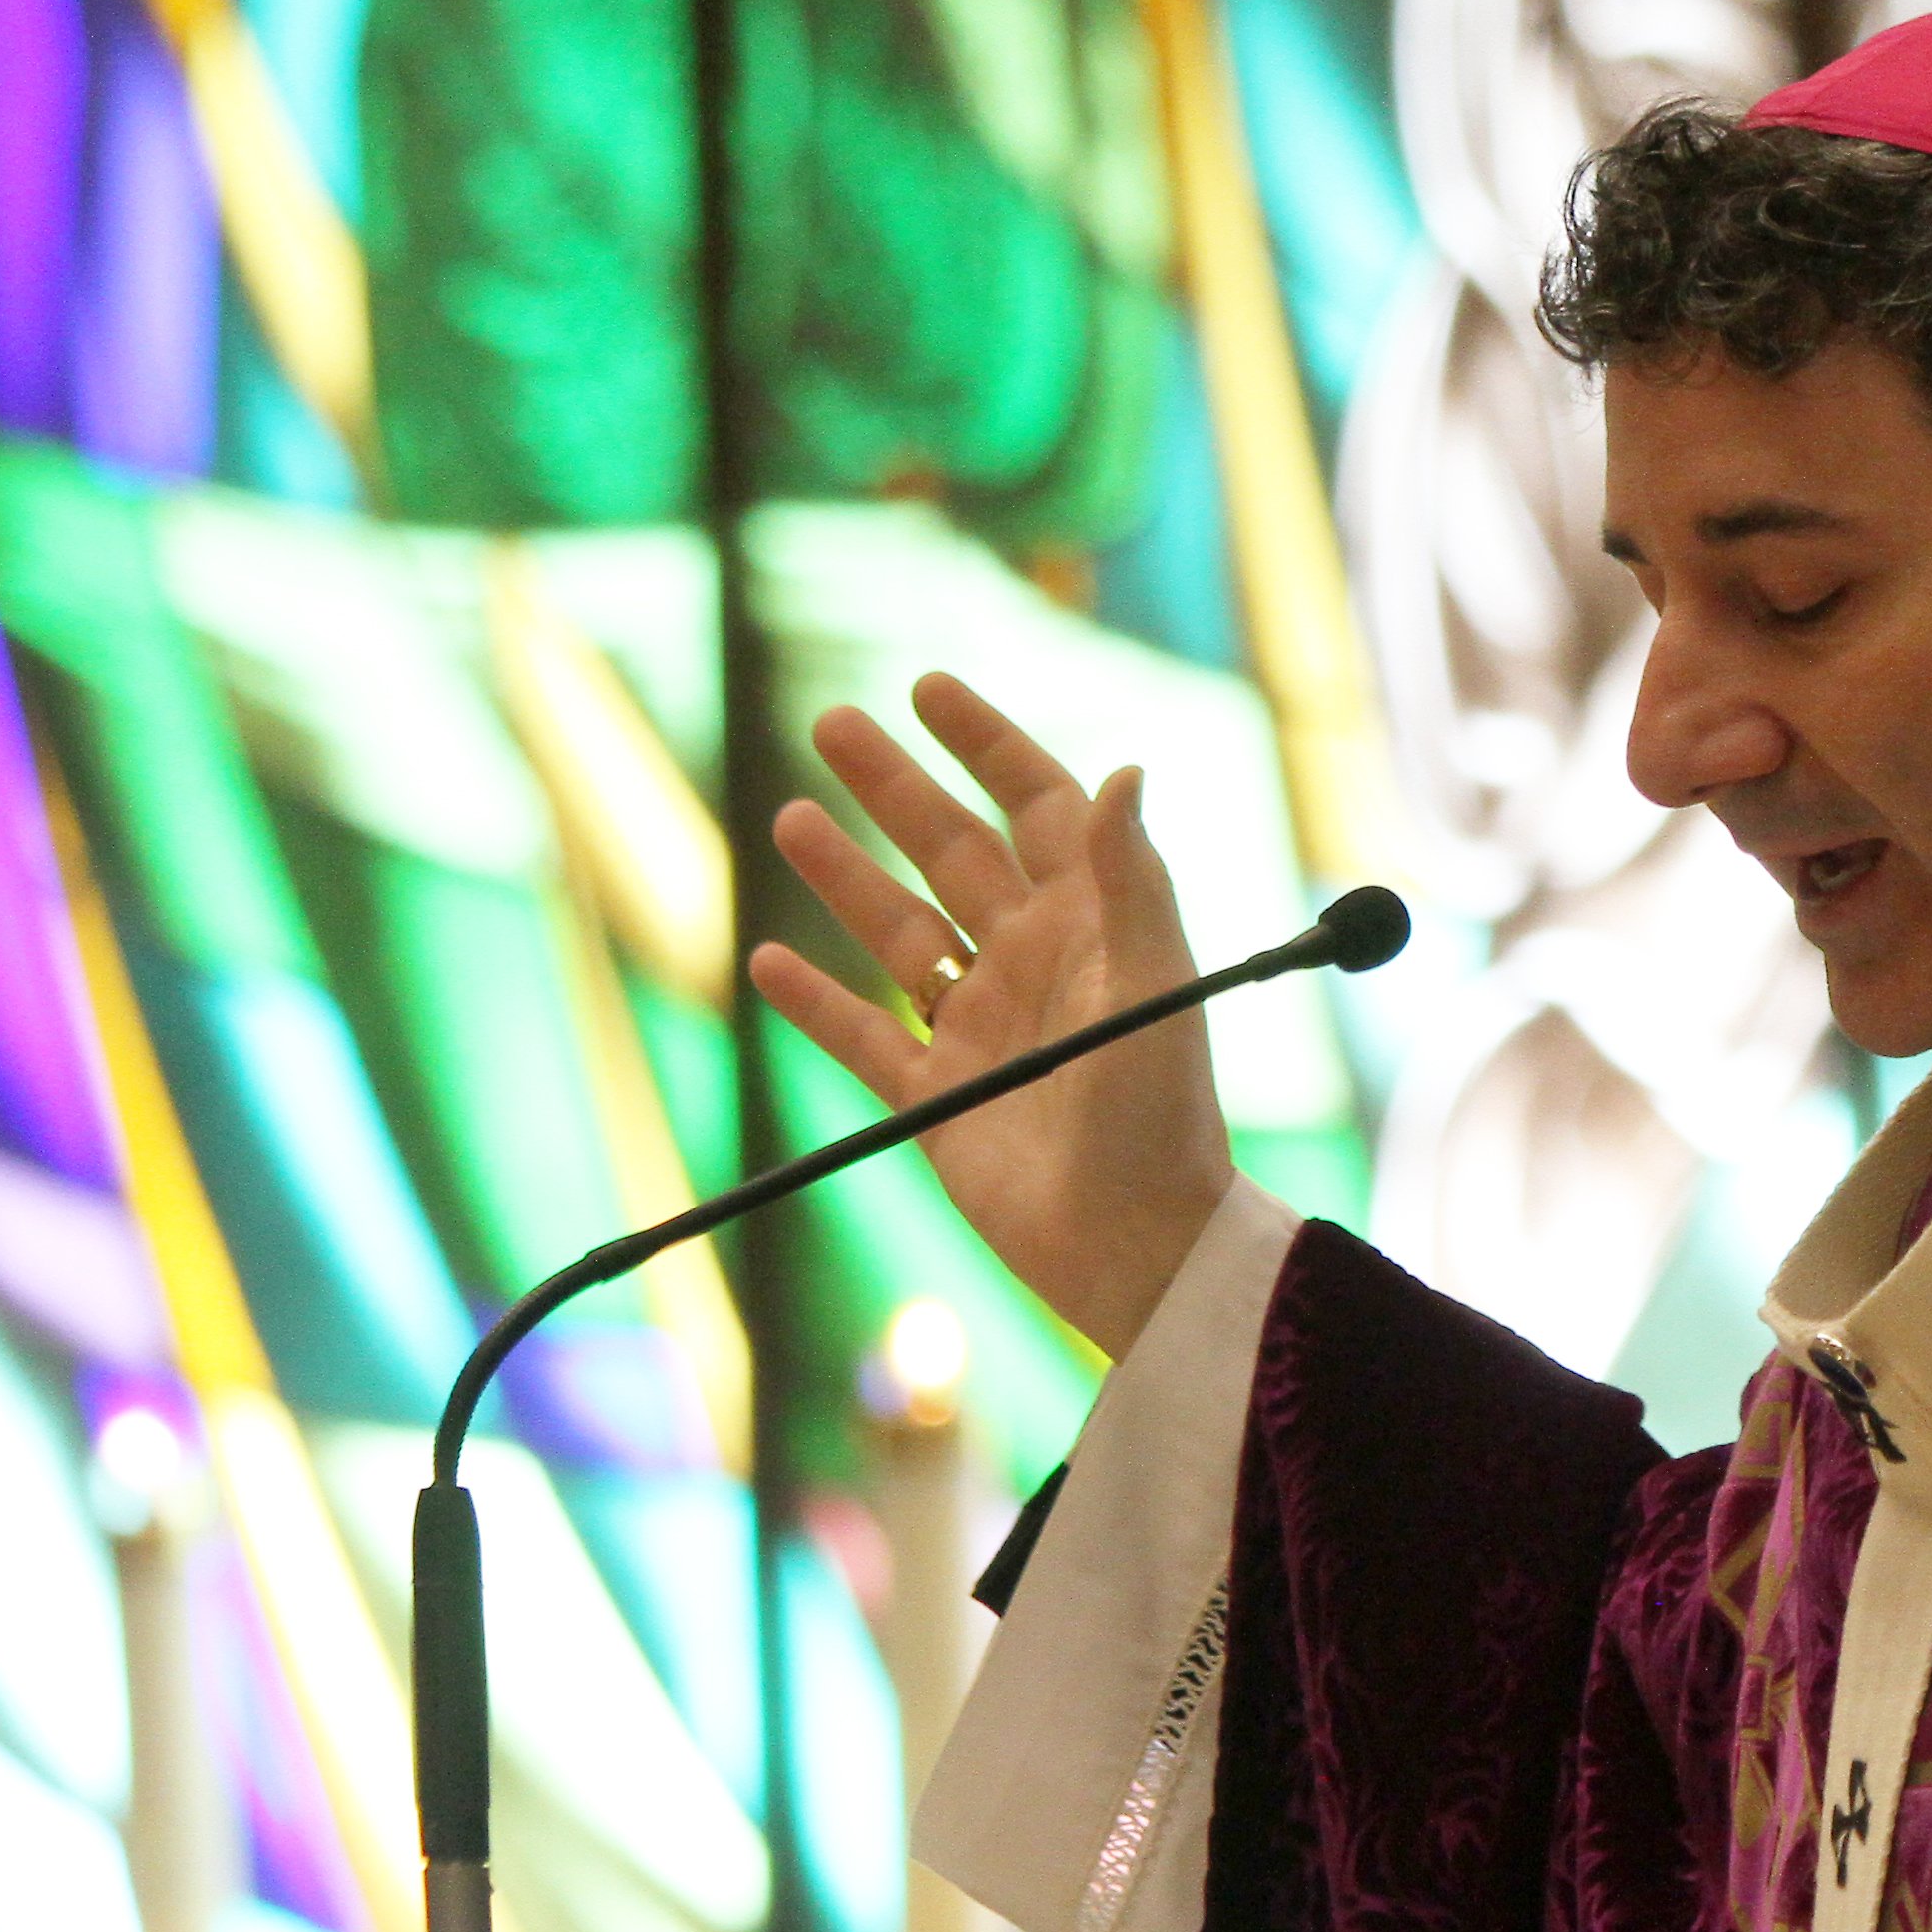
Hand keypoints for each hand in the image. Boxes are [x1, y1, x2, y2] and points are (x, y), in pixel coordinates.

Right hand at [748, 673, 1234, 1358]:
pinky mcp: (937, 1098)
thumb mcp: (1153, 984)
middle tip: (831, 721)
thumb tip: (1123, 770)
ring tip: (791, 816)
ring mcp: (982, 1027)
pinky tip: (769, 958)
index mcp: (1094, 923)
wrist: (1132, 1244)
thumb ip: (1131, 879)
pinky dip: (816, 1000)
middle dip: (895, 787)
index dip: (987, 744)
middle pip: (951, 851)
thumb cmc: (1161, 1113)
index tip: (929, 687)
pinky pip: (863, 1035)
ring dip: (847, 876)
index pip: (1037, 806)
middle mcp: (1034, 961)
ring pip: (900, 932)